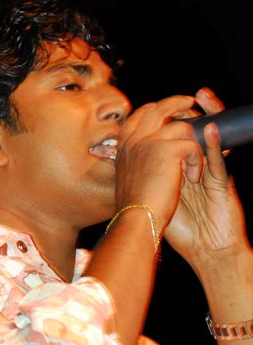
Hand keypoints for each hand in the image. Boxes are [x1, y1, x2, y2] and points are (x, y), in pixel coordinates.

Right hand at [115, 94, 205, 228]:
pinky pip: (192, 146)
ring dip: (192, 146)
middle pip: (158, 108)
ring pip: (181, 127)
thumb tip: (151, 153)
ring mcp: (148, 142)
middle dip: (177, 103)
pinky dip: (196, 163)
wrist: (137, 219)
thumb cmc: (135, 208)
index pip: (139, 116)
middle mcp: (134, 139)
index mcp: (123, 146)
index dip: (156, 110)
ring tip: (192, 168)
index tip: (169, 112)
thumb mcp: (129, 178)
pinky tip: (192, 179)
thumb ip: (137, 160)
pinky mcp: (166, 149)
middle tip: (190, 104)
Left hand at [163, 87, 249, 269]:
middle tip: (191, 95)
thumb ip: (145, 179)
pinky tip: (210, 131)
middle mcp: (197, 164)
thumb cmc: (180, 227)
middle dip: (194, 109)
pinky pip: (219, 161)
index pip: (178, 134)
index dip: (172, 118)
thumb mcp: (156, 196)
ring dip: (211, 116)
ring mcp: (211, 172)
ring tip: (204, 98)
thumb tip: (122, 163)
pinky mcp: (222, 184)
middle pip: (198, 128)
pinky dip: (215, 145)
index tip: (162, 104)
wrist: (205, 249)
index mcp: (180, 165)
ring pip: (212, 138)